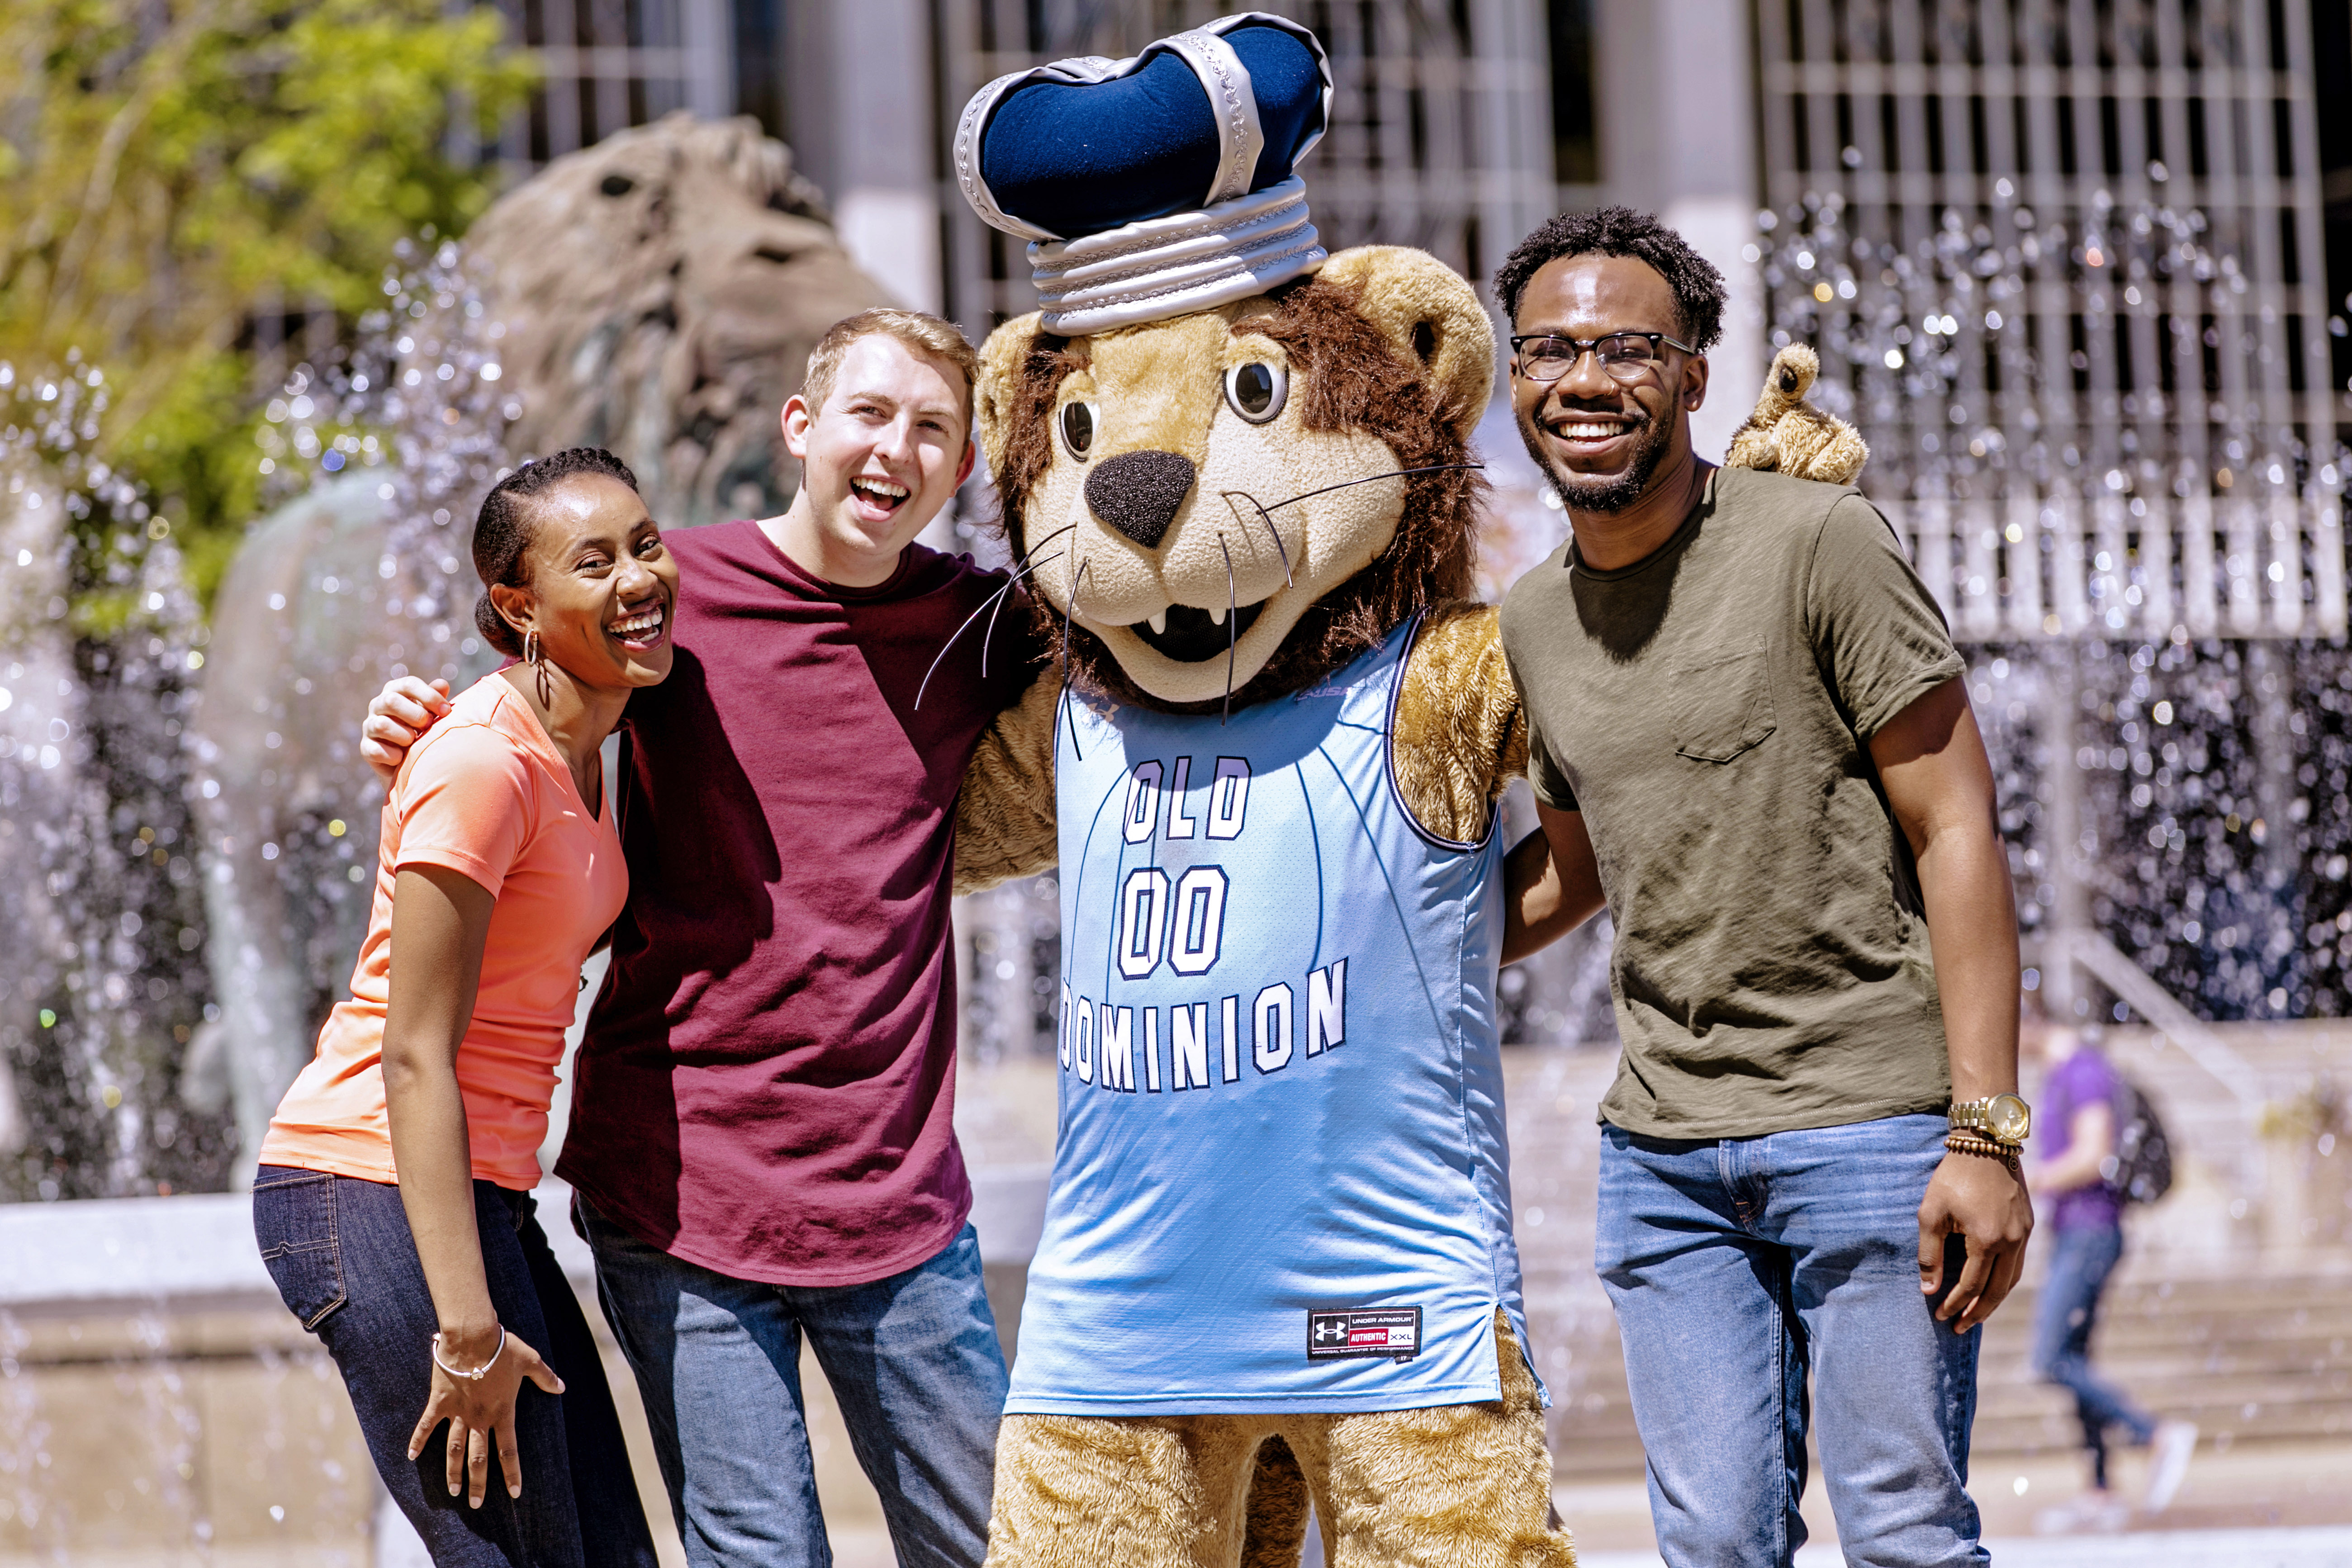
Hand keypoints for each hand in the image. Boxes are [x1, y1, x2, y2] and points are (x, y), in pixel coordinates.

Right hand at [361, 677, 451, 785]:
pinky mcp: (366, 748)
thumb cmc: (422, 728)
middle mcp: (378, 705)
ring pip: (382, 725)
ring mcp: (369, 726)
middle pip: (391, 701)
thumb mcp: (431, 712)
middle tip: (428, 727)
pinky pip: (376, 750)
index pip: (408, 684)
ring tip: (414, 742)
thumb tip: (442, 684)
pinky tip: (402, 757)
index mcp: (395, 691)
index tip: (446, 711)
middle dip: (416, 715)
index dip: (429, 696)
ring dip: (405, 736)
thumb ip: (435, 697)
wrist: (408, 760)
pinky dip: (394, 756)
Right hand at [405, 1327, 563, 1507]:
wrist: (473, 1336)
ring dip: (453, 1471)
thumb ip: (546, 1377)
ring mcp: (458, 1411)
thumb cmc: (503, 1347)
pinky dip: (418, 1440)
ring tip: (453, 1491)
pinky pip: (426, 1425)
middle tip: (475, 1504)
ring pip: (454, 1449)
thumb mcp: (530, 1361)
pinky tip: (410, 1457)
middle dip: (478, 1482)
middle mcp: (479, 1418)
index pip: (508, 1450)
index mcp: (502, 1411)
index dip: (511, 1473)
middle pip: (478, 1458)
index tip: (513, 1493)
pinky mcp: (440, 1401)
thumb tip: (562, 1387)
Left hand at [1917, 1150, 2032, 1332]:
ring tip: (1975, 1314)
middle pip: (1997, 1290)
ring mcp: (2024, 1233)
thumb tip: (1928, 1289)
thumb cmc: (1952, 1177)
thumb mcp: (1931, 1213)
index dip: (1954, 1304)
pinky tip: (1992, 1286)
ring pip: (2012, 1279)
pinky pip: (2018, 1263)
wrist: (1985, 1143)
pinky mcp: (2028, 1225)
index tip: (1940, 1316)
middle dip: (1977, 1312)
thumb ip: (1929, 1253)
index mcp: (1986, 1240)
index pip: (1971, 1285)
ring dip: (1994, 1300)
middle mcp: (2011, 1241)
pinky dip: (2005, 1280)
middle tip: (1960, 1327)